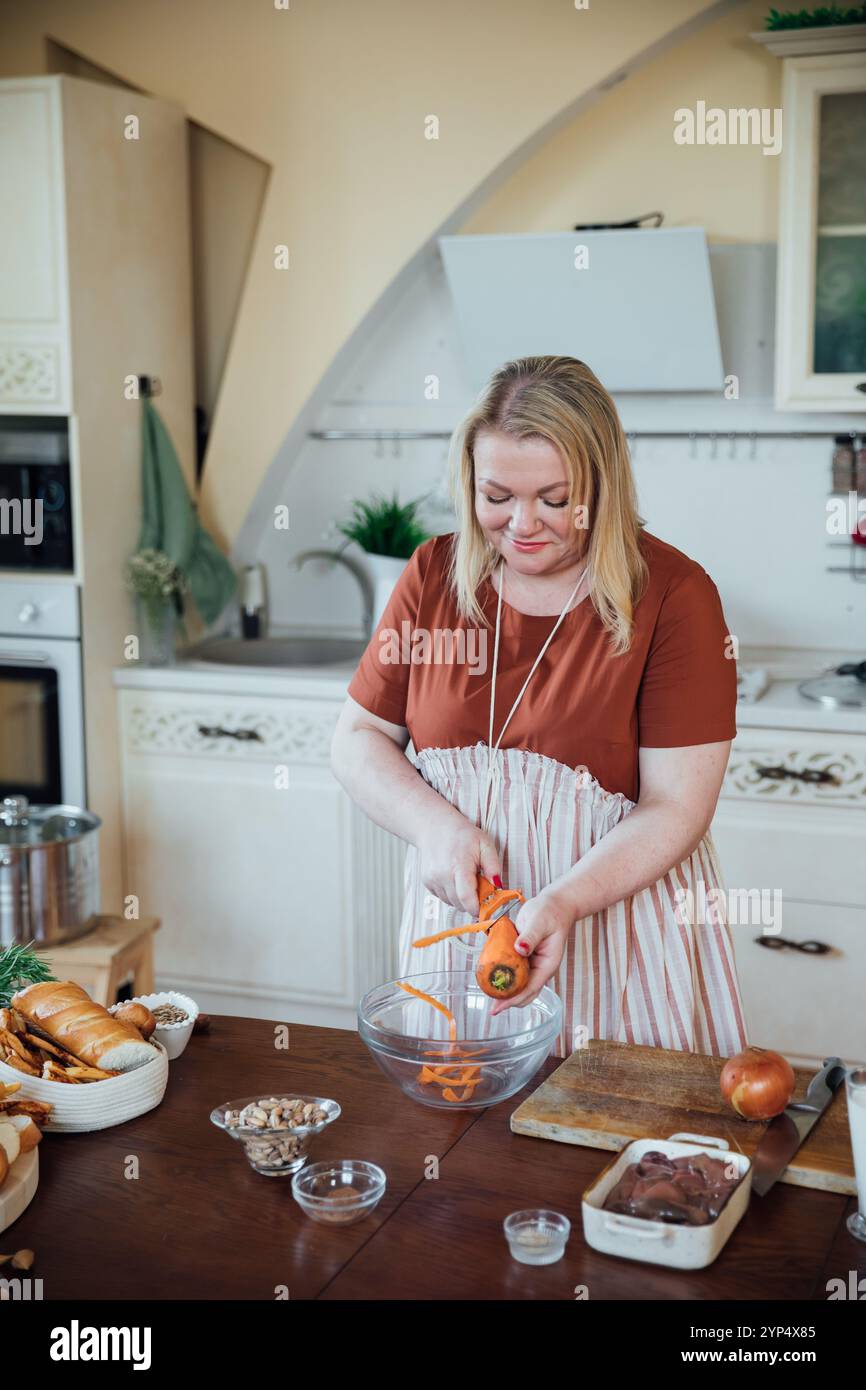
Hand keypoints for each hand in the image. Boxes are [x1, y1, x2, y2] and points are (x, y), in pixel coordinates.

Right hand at [415, 812, 501, 913]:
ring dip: (461, 899)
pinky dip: (451, 894)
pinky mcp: (427, 882)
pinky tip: (454, 879)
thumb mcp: (485, 845)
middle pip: (460, 903)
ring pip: (451, 903)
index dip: (477, 908)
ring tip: (466, 880)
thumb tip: (499, 887)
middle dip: (472, 903)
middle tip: (480, 889)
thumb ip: (493, 866)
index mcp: (459, 865)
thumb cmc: (462, 835)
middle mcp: (442, 874)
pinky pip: (443, 898)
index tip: (486, 910)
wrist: (435, 827)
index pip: (466, 897)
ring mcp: (432, 879)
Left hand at [489, 888, 573, 1015]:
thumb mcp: (539, 922)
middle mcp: (540, 968)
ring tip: (488, 993)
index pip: (530, 988)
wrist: (554, 905)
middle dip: (508, 1000)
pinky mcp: (525, 958)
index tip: (497, 1007)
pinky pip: (514, 971)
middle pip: (525, 993)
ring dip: (505, 990)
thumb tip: (520, 948)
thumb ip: (530, 936)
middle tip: (490, 1006)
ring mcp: (533, 964)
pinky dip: (504, 975)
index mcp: (547, 964)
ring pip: (519, 985)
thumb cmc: (550, 912)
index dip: (513, 999)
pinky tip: (491, 975)